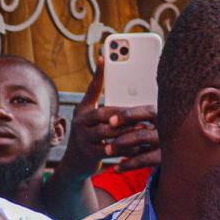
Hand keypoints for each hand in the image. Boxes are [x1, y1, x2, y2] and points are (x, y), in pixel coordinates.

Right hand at [60, 57, 160, 174]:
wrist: (75, 163)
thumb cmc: (91, 135)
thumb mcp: (92, 118)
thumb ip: (105, 103)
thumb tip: (121, 79)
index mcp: (83, 110)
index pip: (92, 89)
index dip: (99, 74)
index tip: (104, 56)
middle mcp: (79, 122)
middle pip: (103, 114)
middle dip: (123, 113)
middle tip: (142, 113)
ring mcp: (82, 138)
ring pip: (107, 132)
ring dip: (127, 131)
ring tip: (144, 129)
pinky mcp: (89, 154)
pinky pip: (110, 149)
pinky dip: (126, 148)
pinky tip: (140, 146)